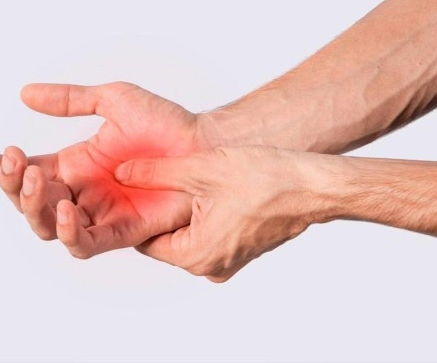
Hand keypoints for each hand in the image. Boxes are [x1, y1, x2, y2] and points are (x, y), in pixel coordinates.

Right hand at [0, 82, 216, 257]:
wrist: (205, 145)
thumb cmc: (166, 125)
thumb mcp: (113, 101)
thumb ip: (69, 101)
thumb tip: (25, 93)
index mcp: (72, 165)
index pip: (23, 171)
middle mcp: (79, 192)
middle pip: (27, 201)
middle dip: (11, 183)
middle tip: (15, 160)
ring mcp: (97, 214)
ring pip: (46, 225)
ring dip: (32, 205)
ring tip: (35, 177)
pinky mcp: (120, 232)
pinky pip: (83, 243)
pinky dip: (67, 231)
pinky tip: (65, 207)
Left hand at [114, 146, 327, 281]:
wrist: (313, 186)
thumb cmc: (267, 179)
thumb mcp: (201, 170)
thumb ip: (156, 173)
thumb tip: (122, 173)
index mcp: (196, 255)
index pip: (145, 240)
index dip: (137, 212)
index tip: (131, 190)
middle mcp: (211, 267)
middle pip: (166, 238)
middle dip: (160, 211)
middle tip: (155, 179)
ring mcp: (228, 261)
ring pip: (188, 234)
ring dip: (183, 211)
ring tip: (185, 181)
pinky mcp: (241, 251)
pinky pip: (210, 234)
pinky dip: (204, 215)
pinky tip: (208, 190)